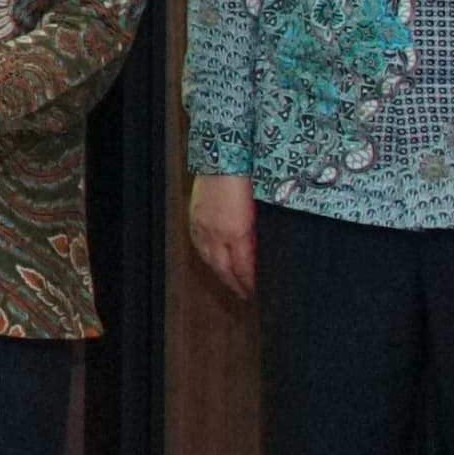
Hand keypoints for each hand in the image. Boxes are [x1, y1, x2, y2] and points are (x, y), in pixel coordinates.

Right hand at [189, 172, 256, 297]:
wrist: (222, 161)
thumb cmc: (246, 182)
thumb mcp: (258, 213)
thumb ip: (255, 236)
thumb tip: (256, 252)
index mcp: (236, 233)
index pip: (242, 267)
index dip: (248, 282)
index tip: (255, 290)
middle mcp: (216, 233)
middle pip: (223, 268)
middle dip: (234, 283)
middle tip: (243, 294)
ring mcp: (202, 225)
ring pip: (208, 258)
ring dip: (219, 273)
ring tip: (227, 281)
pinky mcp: (195, 217)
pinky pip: (198, 244)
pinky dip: (205, 256)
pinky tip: (210, 258)